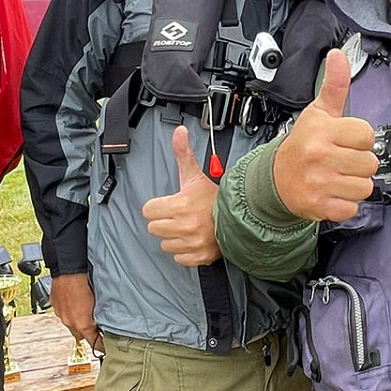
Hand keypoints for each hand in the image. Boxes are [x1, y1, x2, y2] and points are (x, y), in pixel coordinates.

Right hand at [51, 273, 100, 348]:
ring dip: (78, 321)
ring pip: (71, 324)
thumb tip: (105, 323)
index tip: (106, 346)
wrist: (68, 271)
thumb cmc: (85, 283)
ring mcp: (61, 315)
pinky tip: (76, 302)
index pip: (94, 343)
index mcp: (82, 325)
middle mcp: (70, 323)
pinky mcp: (56, 306)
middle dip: (88, 333)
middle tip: (96, 326)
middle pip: (81, 335)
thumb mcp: (98, 303)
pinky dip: (70, 311)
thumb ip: (101, 317)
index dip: (101, 345)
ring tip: (85, 311)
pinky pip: (64, 314)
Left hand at [142, 126, 220, 265]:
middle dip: (164, 221)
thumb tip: (179, 132)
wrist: (243, 216)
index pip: (147, 211)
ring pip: (165, 244)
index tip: (170, 204)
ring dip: (174, 237)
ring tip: (188, 227)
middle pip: (153, 228)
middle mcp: (185, 226)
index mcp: (180, 205)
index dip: (157, 206)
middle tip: (180, 215)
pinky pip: (179, 258)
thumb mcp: (195, 175)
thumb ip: (182, 154)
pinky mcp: (199, 257)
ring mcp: (192, 243)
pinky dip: (185, 251)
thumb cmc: (216, 198)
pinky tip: (194, 239)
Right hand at [271, 49, 378, 221]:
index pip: (367, 135)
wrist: (275, 179)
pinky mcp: (320, 205)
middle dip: (359, 163)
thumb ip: (333, 84)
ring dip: (355, 184)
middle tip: (340, 160)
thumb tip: (338, 55)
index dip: (360, 139)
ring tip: (337, 176)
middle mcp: (320, 155)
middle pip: (370, 163)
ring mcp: (320, 182)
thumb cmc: (302, 145)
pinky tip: (332, 192)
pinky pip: (352, 207)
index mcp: (322, 131)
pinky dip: (346, 203)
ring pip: (365, 186)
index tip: (345, 141)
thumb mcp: (317, 112)